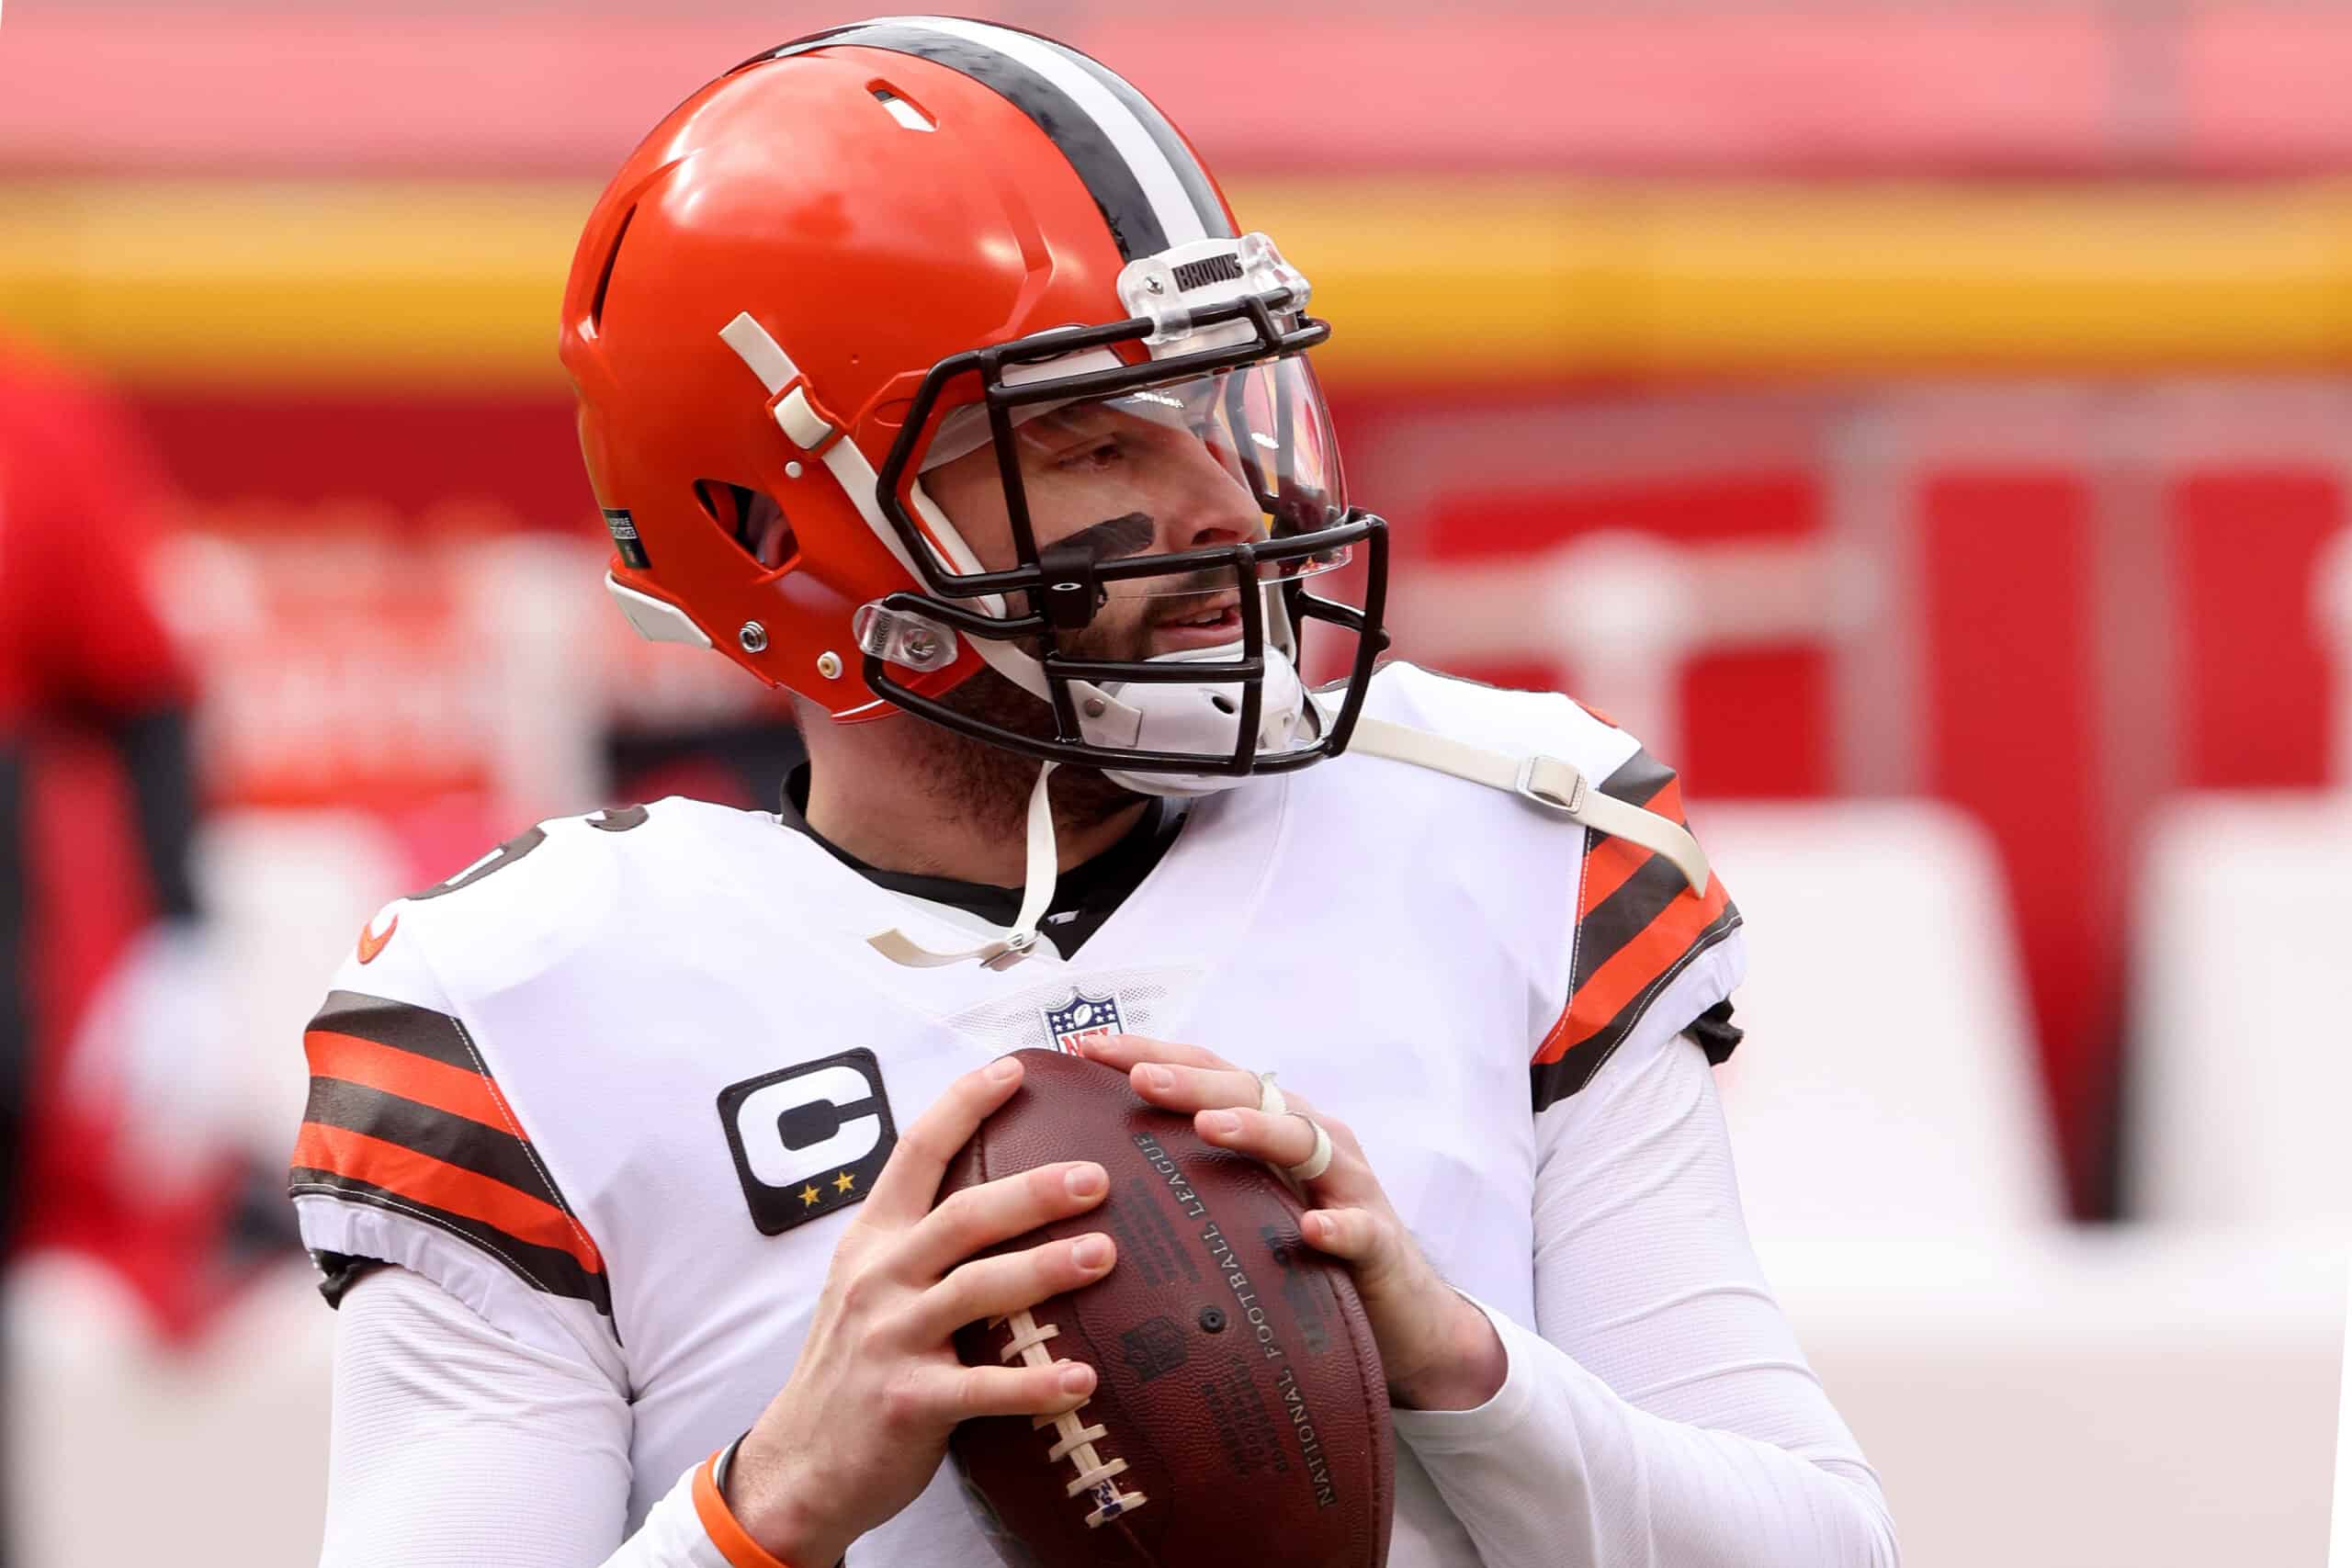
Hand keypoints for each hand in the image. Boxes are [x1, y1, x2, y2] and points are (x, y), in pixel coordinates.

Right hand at [725, 1055, 1120, 1563]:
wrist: (801, 1465)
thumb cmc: (855, 1366)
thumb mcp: (872, 1285)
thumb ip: (923, 1242)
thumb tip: (1007, 1194)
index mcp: (874, 1238)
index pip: (916, 1151)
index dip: (964, 1104)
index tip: (1014, 1068)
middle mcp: (880, 1277)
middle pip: (963, 1216)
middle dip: (1032, 1191)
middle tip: (1096, 1176)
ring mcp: (890, 1338)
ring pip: (976, 1290)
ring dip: (1045, 1270)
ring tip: (1104, 1255)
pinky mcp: (907, 1402)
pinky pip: (983, 1390)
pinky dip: (1036, 1383)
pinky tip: (1084, 1379)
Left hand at [1075, 1034, 1506, 1411]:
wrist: (1400, 1319)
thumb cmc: (1303, 1256)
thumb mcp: (1243, 1206)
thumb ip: (1189, 1179)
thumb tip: (1089, 1165)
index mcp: (1271, 1124)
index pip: (1206, 1074)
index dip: (1151, 1054)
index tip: (1087, 1047)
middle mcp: (1310, 1141)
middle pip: (1249, 1093)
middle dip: (1190, 1083)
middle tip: (1137, 1079)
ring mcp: (1348, 1188)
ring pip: (1303, 1142)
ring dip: (1255, 1130)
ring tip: (1207, 1128)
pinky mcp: (1378, 1245)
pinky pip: (1358, 1230)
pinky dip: (1335, 1226)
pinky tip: (1309, 1229)